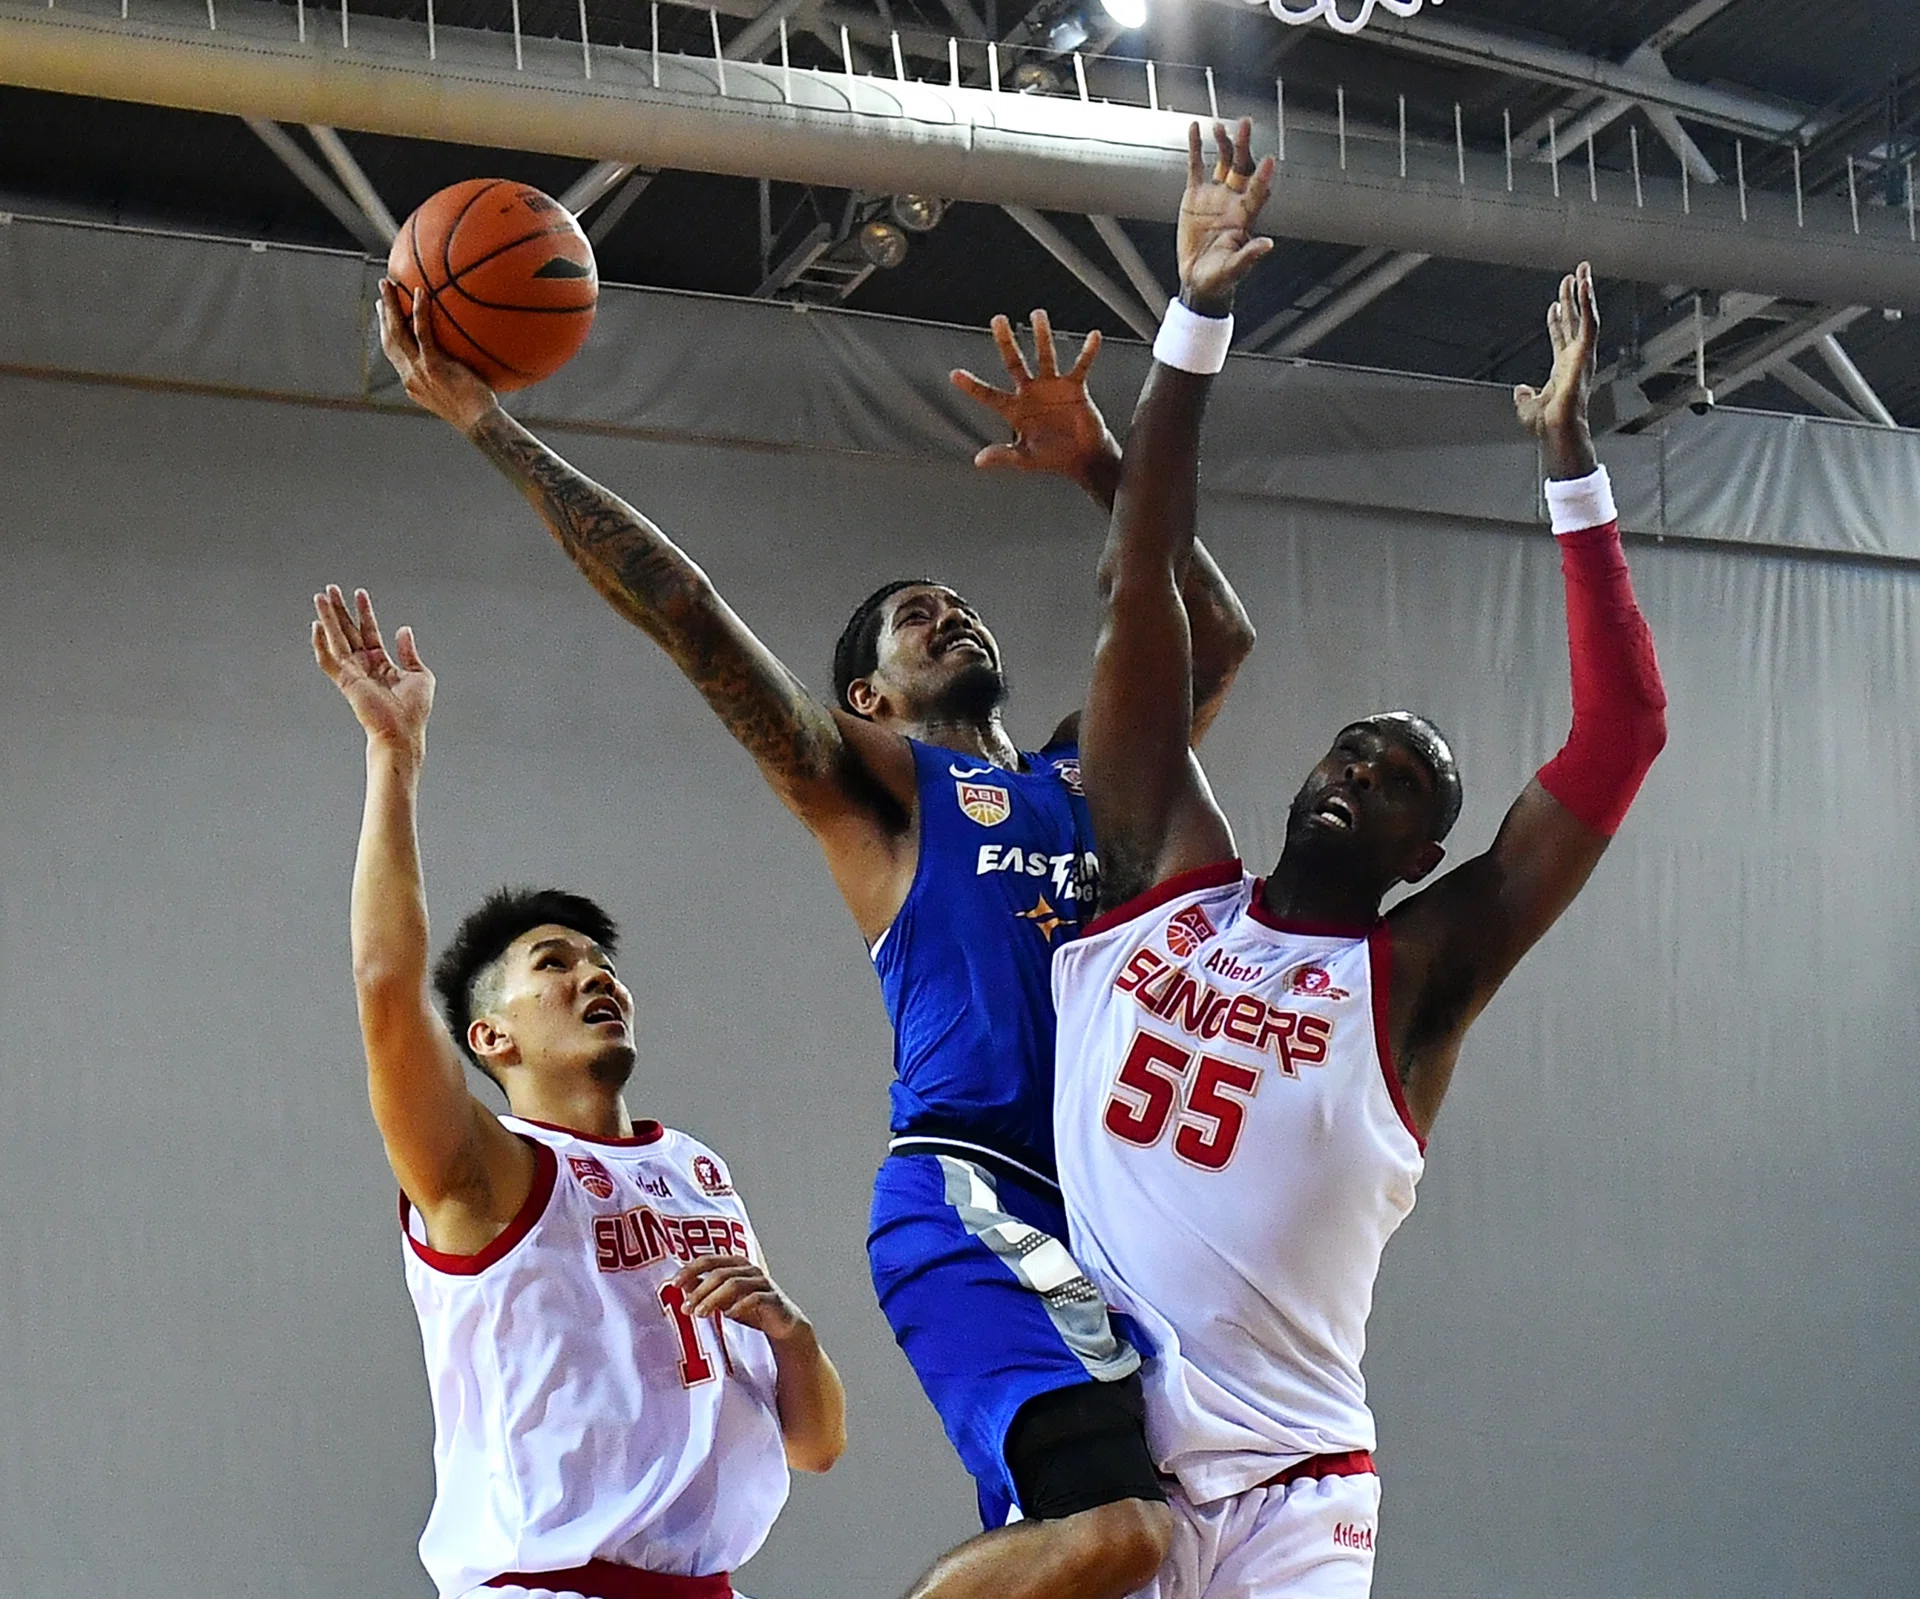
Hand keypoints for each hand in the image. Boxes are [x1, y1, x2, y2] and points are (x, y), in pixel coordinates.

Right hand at [311, 585, 434, 755]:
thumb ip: (408, 652)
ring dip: (328, 618)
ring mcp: (353, 673)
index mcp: (381, 663)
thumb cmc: (413, 710)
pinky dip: (320, 644)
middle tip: (330, 589)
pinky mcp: (346, 681)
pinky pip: (328, 660)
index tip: (360, 593)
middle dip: (340, 610)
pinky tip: (317, 626)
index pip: (369, 632)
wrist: (404, 732)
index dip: (364, 612)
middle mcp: (364, 666)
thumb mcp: (419, 674)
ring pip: (336, 639)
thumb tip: (404, 629)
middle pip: (348, 631)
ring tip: (321, 597)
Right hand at [377, 278, 499, 434]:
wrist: (479, 423)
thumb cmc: (477, 410)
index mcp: (412, 382)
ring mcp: (419, 371)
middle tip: (382, 288)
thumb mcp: (457, 391)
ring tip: (388, 283)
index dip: (386, 330)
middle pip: (389, 339)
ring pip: (397, 333)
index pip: (394, 352)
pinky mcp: (433, 367)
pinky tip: (421, 293)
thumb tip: (463, 358)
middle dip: (383, 313)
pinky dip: (419, 313)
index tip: (384, 311)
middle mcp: (410, 376)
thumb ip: (451, 374)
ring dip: (390, 306)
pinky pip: (422, 334)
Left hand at [675, 1254, 805, 1341]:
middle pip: (720, 1273)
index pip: (709, 1260)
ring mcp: (762, 1282)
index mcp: (735, 1264)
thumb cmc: (750, 1308)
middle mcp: (749, 1269)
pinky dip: (739, 1306)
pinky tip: (728, 1316)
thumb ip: (705, 1288)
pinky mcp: (773, 1297)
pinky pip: (754, 1298)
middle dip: (699, 1290)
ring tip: (700, 1314)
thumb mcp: (723, 1299)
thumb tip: (681, 1284)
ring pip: (734, 1284)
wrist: (782, 1324)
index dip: (690, 1269)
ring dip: (713, 1299)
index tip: (674, 1283)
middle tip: (685, 1307)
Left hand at [949, 311, 1117, 490]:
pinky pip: (1081, 365)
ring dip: (1042, 335)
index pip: (988, 395)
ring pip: (1044, 356)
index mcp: (1014, 409)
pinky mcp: (1073, 387)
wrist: (1082, 458)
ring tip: (1038, 315)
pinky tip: (1093, 337)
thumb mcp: (1024, 460)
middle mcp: (1030, 392)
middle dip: (1005, 341)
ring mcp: (1051, 386)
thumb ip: (1003, 456)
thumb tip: (979, 461)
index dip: (972, 386)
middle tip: (998, 320)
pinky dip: (1088, 352)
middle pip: (1013, 362)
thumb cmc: (1052, 458)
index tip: (955, 375)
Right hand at [1178, 119, 1275, 316]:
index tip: (1269, 160)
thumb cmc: (1220, 276)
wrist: (1198, 279)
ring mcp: (1215, 196)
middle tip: (1245, 125)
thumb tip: (1268, 245)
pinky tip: (1195, 130)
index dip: (1262, 177)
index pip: (1257, 191)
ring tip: (1220, 127)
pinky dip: (1196, 148)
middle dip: (1244, 147)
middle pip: (1242, 168)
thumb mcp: (1234, 268)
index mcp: (1245, 217)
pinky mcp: (1195, 195)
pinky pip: (1197, 167)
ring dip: (1224, 144)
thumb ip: (1250, 255)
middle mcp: (1233, 201)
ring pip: (1223, 162)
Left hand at [1514, 262, 1599, 477]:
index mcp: (1562, 369)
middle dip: (1573, 299)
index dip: (1557, 320)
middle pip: (1575, 321)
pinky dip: (1588, 302)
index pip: (1561, 338)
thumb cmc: (1546, 425)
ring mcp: (1582, 354)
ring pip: (1586, 315)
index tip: (1554, 304)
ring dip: (1584, 293)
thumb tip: (1519, 389)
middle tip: (1572, 276)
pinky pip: (1590, 321)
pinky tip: (1585, 284)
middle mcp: (1575, 358)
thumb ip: (1524, 396)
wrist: (1555, 430)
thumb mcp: (1527, 406)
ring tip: (1581, 271)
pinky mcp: (1586, 353)